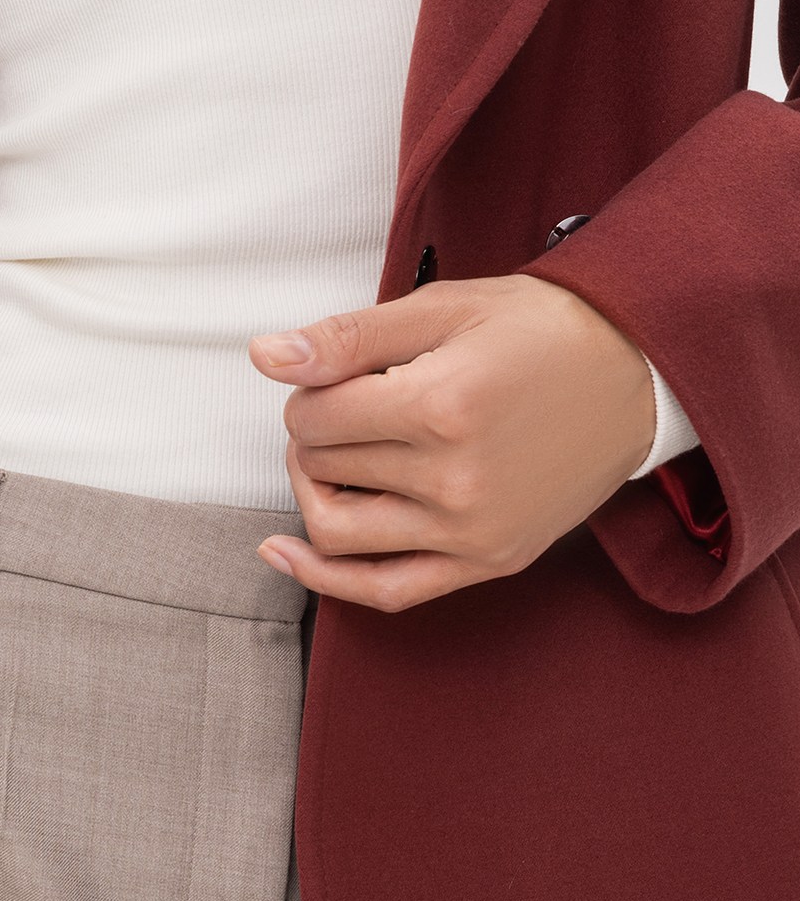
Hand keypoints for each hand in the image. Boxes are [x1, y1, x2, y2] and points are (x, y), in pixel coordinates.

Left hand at [246, 275, 655, 611]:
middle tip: (343, 404)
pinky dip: (326, 579)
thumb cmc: (539, 331)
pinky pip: (388, 590)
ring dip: (314, 492)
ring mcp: (474, 531)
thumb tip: (266, 357)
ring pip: (337, 532)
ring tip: (333, 457)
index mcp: (442, 407)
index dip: (309, 389)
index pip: (315, 416)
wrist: (634, 374)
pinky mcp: (490, 560)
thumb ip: (347, 337)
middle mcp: (456, 480)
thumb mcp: (442, 309)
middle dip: (314, 433)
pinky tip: (283, 553)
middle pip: (322, 468)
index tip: (339, 374)